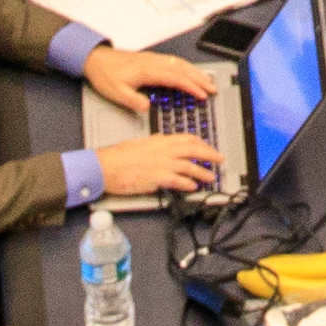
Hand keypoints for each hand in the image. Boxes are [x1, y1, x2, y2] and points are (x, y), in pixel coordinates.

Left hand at [91, 47, 224, 108]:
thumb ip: (133, 100)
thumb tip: (147, 107)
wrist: (95, 59)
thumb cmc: (105, 75)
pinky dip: (186, 67)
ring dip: (195, 72)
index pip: (176, 78)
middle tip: (213, 89)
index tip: (202, 95)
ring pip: (180, 63)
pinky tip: (190, 72)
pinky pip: (175, 61)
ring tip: (207, 82)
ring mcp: (154, 59)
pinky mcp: (151, 59)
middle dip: (200, 79)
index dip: (191, 86)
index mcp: (148, 70)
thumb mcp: (116, 92)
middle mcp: (154, 62)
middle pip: (182, 69)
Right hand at [100, 131, 226, 195]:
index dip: (201, 143)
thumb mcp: (138, 143)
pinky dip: (188, 184)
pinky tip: (193, 187)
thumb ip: (152, 142)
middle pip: (194, 150)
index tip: (208, 147)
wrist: (105, 166)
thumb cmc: (117, 156)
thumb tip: (160, 140)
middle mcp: (164, 150)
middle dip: (210, 154)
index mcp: (160, 141)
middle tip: (220, 159)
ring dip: (203, 172)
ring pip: (190, 166)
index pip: (187, 138)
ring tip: (211, 177)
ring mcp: (162, 164)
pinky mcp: (157, 178)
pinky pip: (179, 181)